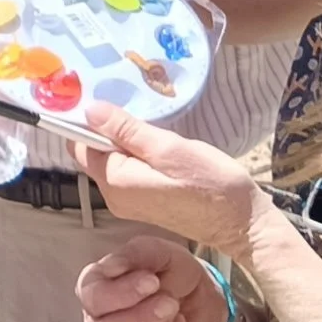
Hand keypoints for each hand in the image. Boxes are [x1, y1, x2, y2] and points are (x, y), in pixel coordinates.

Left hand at [76, 102, 269, 257]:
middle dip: (107, 130)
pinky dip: (135, 156)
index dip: (87, 121)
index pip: (80, 145)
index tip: (104, 98)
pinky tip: (158, 147)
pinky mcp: (143, 203)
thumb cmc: (210, 183)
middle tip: (137, 112)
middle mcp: (114, 196)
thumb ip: (126, 130)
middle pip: (93, 153)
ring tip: (153, 129)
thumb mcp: (169, 148)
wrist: (241, 224)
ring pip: (111, 161)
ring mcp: (127, 203)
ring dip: (125, 142)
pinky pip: (127, 172)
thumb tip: (90, 111)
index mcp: (115, 182)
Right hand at [76, 235, 228, 321]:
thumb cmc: (170, 270)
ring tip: (175, 309)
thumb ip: (133, 254)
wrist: (203, 294)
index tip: (152, 280)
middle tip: (169, 301)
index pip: (91, 298)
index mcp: (95, 291)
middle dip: (138, 320)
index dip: (120, 293)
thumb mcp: (157, 251)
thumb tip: (110, 266)